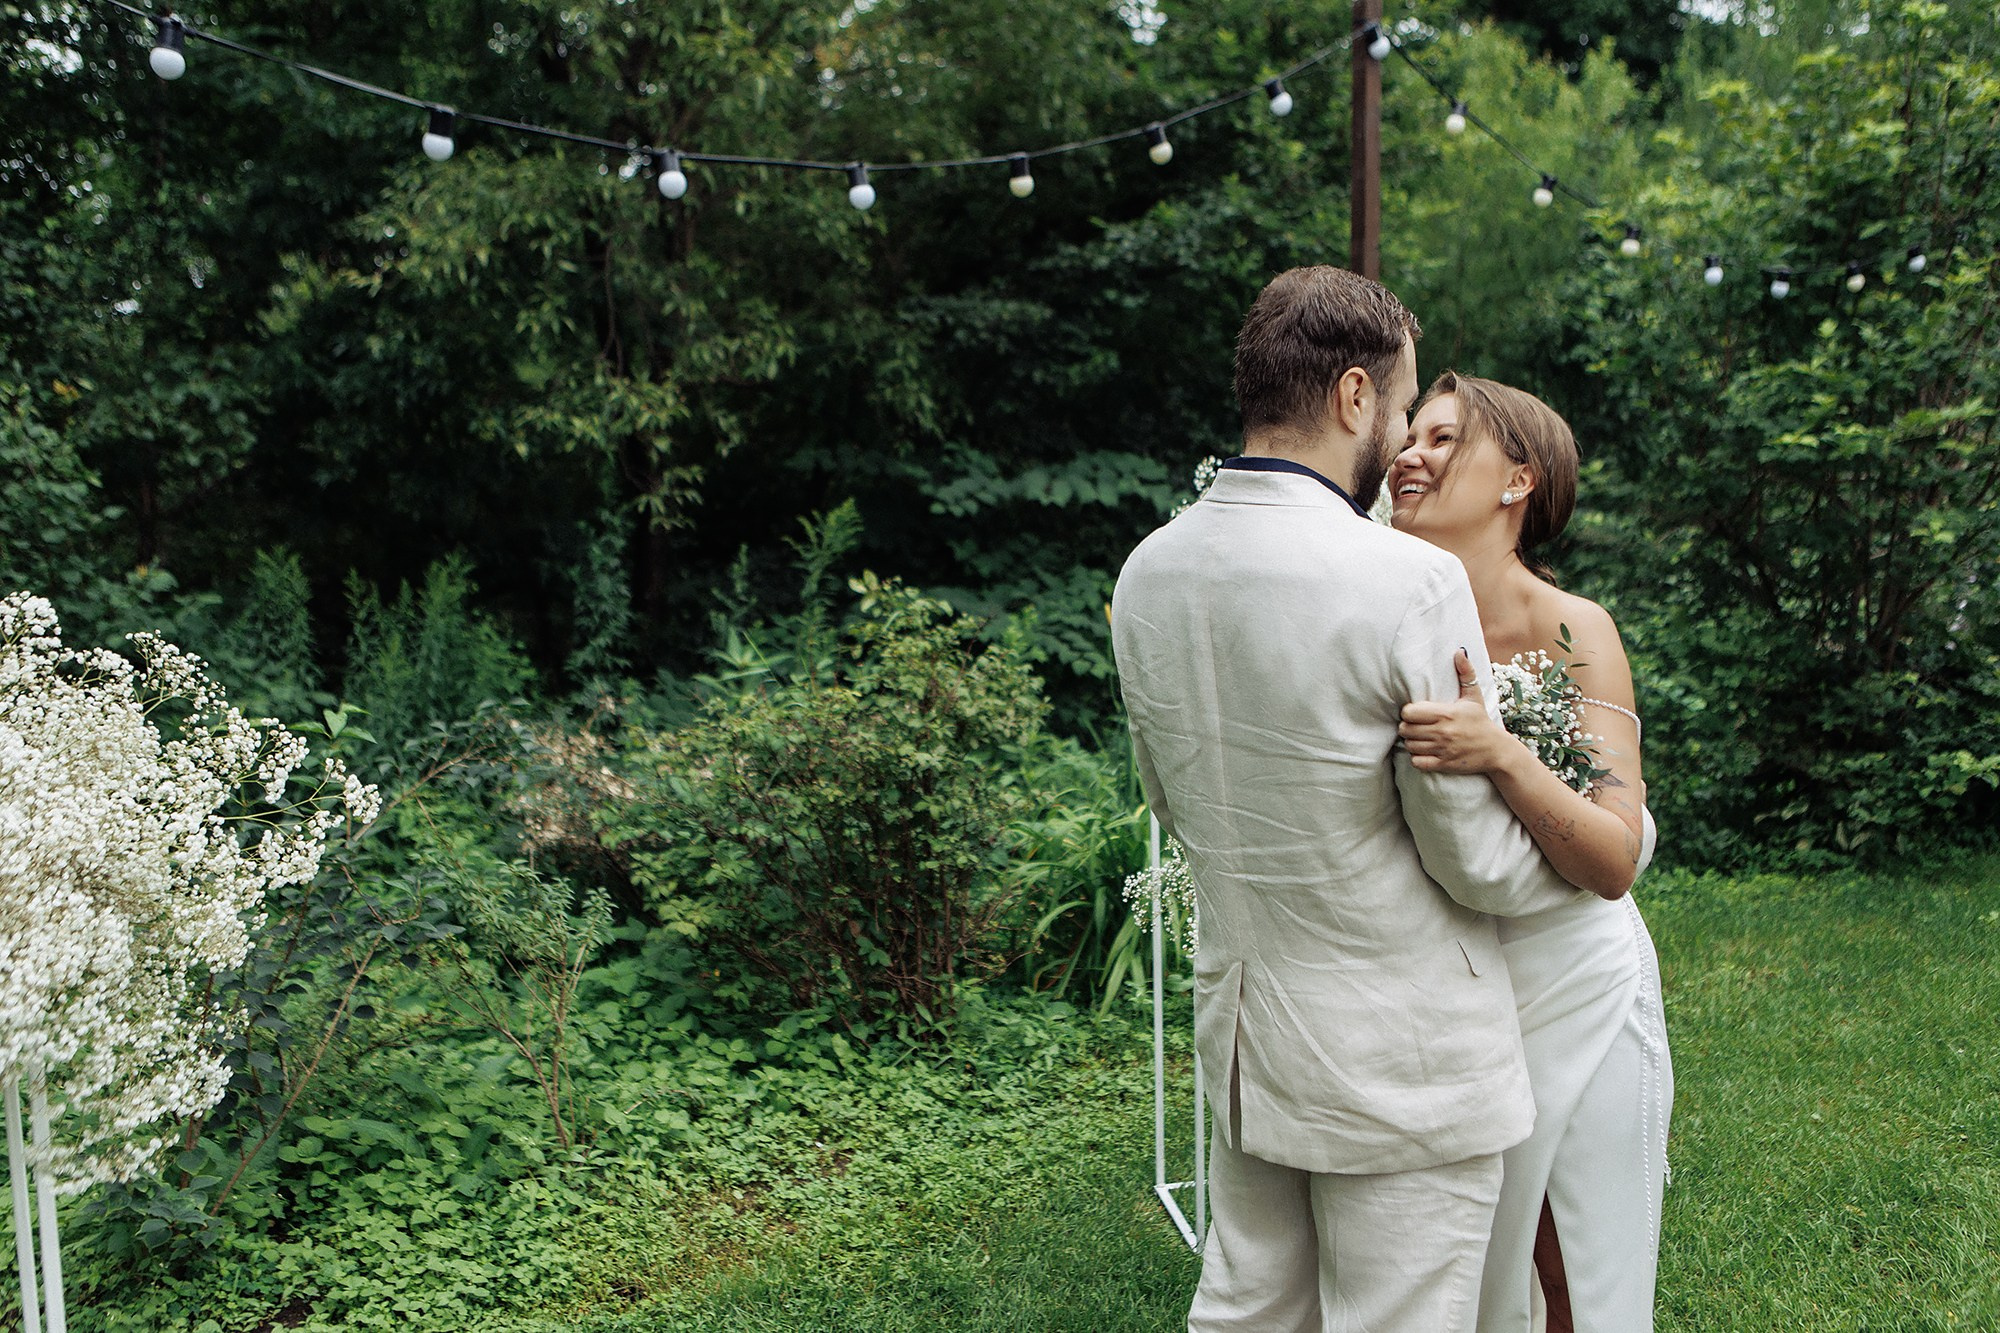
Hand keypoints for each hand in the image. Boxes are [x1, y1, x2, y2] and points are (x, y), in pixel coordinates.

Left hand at [1399, 649, 1515, 775]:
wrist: (1496, 750)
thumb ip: (1465, 673)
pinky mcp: (1443, 764)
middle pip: (1405, 729)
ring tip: (1419, 738)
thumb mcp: (1474, 696)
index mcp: (1446, 713)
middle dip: (1407, 726)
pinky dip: (1417, 758)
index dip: (1408, 712)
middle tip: (1416, 725)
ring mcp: (1442, 749)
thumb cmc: (1481, 721)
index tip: (1416, 713)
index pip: (1409, 712)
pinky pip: (1417, 762)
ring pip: (1409, 746)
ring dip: (1411, 742)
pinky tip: (1424, 751)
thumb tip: (1459, 651)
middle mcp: (1442, 732)